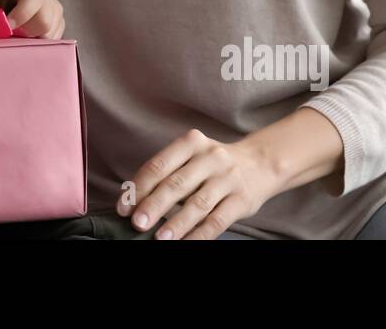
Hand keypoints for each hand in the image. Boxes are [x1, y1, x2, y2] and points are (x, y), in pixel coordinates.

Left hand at [0, 0, 64, 38]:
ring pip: (49, 35)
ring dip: (30, 41)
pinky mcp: (57, 26)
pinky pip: (52, 43)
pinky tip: (23, 39)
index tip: (7, 27)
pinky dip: (36, 46)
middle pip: (45, 21)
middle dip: (25, 33)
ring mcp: (54, 11)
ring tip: (14, 35)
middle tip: (9, 33)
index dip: (21, 15)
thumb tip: (2, 32)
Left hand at [116, 130, 279, 238]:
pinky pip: (217, 220)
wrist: (260, 163)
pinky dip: (199, 235)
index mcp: (191, 143)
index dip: (139, 188)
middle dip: (154, 205)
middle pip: (176, 184)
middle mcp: (210, 157)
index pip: (159, 165)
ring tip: (160, 237)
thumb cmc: (213, 164)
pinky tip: (185, 243)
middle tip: (138, 223)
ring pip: (198, 204)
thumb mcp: (192, 157)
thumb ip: (167, 174)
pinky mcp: (241, 199)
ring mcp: (227, 178)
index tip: (124, 207)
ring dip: (177, 223)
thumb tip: (135, 202)